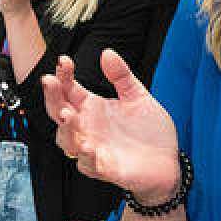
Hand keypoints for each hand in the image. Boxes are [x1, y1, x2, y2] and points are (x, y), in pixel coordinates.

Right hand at [42, 50, 179, 201]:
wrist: (168, 162)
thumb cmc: (150, 132)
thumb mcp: (138, 97)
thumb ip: (122, 76)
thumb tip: (107, 53)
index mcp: (92, 108)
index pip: (69, 89)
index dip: (63, 75)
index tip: (64, 61)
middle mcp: (87, 127)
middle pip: (58, 111)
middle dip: (52, 97)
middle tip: (51, 82)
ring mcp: (92, 148)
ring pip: (66, 140)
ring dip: (64, 128)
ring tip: (67, 115)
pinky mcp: (104, 168)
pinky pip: (88, 165)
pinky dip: (85, 157)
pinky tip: (88, 147)